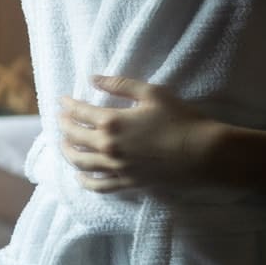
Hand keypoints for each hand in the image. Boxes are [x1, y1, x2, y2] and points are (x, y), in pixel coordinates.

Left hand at [58, 75, 222, 193]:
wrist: (204, 154)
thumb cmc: (182, 120)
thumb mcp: (152, 93)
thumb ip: (120, 85)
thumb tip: (92, 78)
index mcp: (112, 122)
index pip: (79, 112)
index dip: (68, 105)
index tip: (62, 100)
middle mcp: (108, 146)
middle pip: (74, 137)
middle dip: (63, 126)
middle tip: (60, 120)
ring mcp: (117, 168)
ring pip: (80, 162)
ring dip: (67, 152)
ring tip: (63, 144)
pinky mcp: (128, 183)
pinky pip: (98, 186)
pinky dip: (84, 181)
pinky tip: (78, 176)